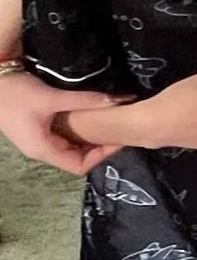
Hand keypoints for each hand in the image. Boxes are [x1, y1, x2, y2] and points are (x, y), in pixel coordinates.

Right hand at [0, 69, 125, 173]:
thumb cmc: (16, 93)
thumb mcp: (52, 97)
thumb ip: (84, 100)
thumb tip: (117, 100)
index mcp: (42, 149)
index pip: (78, 166)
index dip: (101, 156)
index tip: (117, 139)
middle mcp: (40, 150)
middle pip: (76, 159)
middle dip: (98, 148)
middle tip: (116, 130)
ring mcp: (37, 141)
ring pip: (70, 149)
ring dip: (88, 140)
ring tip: (107, 124)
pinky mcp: (37, 130)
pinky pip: (62, 138)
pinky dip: (78, 132)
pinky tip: (90, 118)